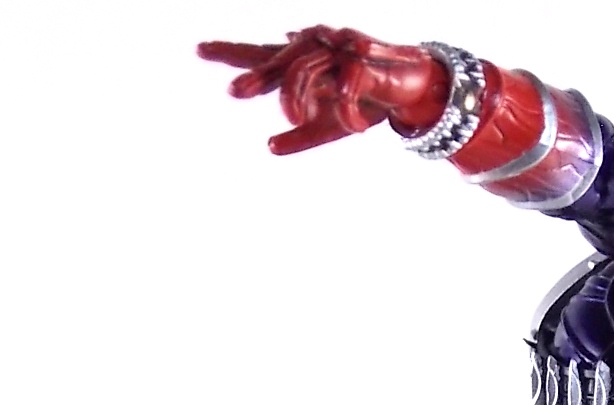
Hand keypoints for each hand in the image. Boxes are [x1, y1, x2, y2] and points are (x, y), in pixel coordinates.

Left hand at [198, 26, 446, 154]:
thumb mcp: (330, 126)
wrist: (413, 88)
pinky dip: (346, 110)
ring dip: (297, 98)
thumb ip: (302, 135)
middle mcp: (317, 50)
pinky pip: (344, 85)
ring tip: (297, 119)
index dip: (231, 52)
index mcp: (305, 64)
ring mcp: (338, 50)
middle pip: (277, 61)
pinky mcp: (363, 60)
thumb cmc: (369, 101)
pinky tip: (353, 125)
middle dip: (256, 77)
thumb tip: (269, 147)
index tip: (200, 49)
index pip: (262, 55)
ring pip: (303, 69)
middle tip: (236, 92)